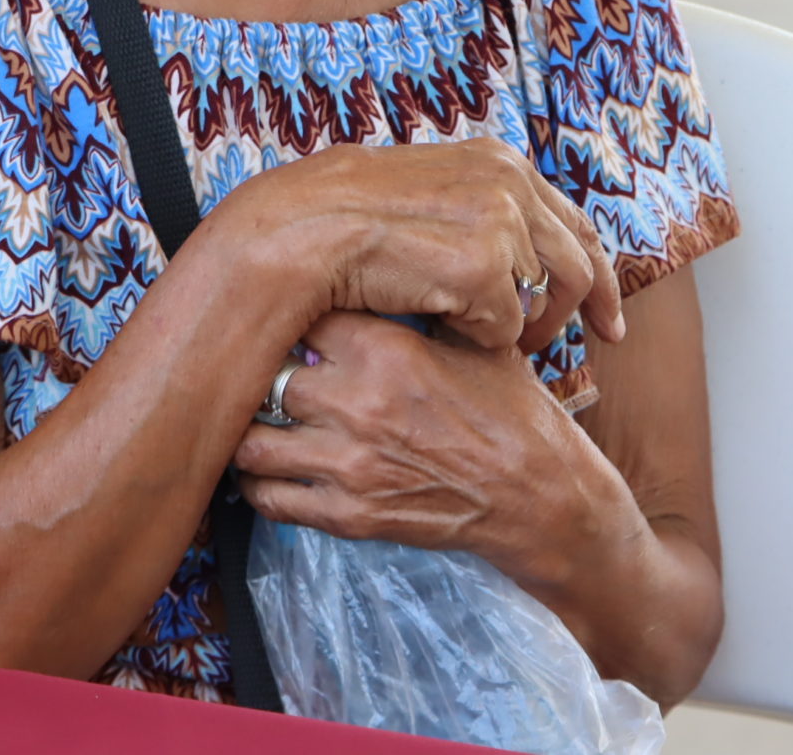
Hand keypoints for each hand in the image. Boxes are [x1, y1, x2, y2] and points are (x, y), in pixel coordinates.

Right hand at [218, 138, 623, 355]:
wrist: (300, 231)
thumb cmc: (345, 221)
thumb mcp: (427, 194)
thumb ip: (476, 209)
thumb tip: (514, 254)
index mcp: (499, 161)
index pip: (573, 222)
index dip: (599, 275)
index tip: (610, 319)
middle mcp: (510, 182)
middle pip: (580, 263)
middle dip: (588, 312)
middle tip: (590, 347)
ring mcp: (501, 222)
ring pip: (544, 302)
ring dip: (522, 330)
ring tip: (486, 343)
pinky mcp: (485, 268)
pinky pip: (504, 330)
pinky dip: (476, 339)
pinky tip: (440, 328)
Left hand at [234, 311, 626, 576]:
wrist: (542, 499)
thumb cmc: (514, 416)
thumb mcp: (477, 344)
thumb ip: (426, 310)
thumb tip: (385, 276)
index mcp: (388, 352)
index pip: (303, 314)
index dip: (295, 312)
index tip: (293, 314)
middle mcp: (359, 405)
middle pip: (267, 375)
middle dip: (265, 371)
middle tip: (268, 367)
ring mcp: (349, 465)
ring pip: (251, 441)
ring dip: (250, 429)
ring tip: (256, 419)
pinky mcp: (348, 517)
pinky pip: (269, 499)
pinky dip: (257, 485)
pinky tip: (269, 469)